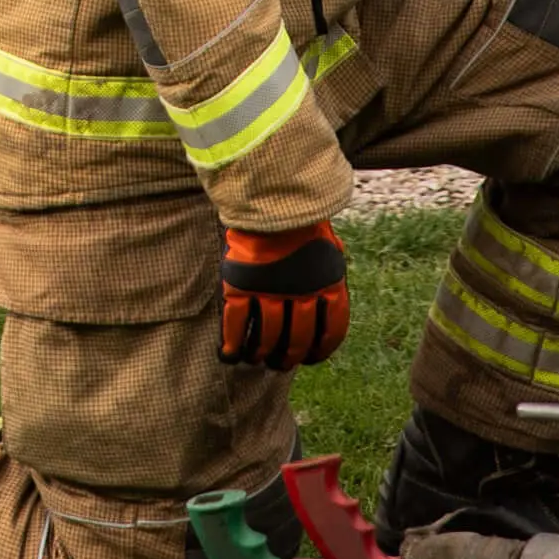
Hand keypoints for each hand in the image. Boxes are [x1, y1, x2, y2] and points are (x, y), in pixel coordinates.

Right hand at [220, 222, 349, 367]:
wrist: (269, 195)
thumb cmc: (300, 219)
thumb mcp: (327, 246)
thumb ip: (327, 274)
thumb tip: (326, 297)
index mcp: (329, 285)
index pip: (331, 331)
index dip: (320, 350)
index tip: (309, 359)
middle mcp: (302, 293)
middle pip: (298, 339)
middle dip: (288, 356)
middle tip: (278, 363)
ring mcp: (270, 289)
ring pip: (267, 335)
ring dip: (259, 352)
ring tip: (254, 359)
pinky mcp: (241, 283)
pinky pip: (237, 320)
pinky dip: (232, 340)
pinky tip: (227, 353)